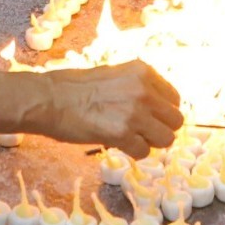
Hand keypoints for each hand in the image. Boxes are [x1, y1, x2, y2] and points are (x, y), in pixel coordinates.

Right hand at [20, 60, 183, 156]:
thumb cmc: (74, 87)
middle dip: (161, 129)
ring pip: (166, 139)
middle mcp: (144, 90)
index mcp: (143, 72)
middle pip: (176, 120)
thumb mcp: (113, 74)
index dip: (163, 112)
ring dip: (150, 142)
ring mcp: (135, 112)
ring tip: (132, 139)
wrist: (49, 99)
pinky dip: (134, 152)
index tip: (150, 118)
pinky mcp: (122, 134)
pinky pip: (144, 152)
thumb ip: (137, 87)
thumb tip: (156, 106)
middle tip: (142, 132)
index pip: (175, 98)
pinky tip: (119, 144)